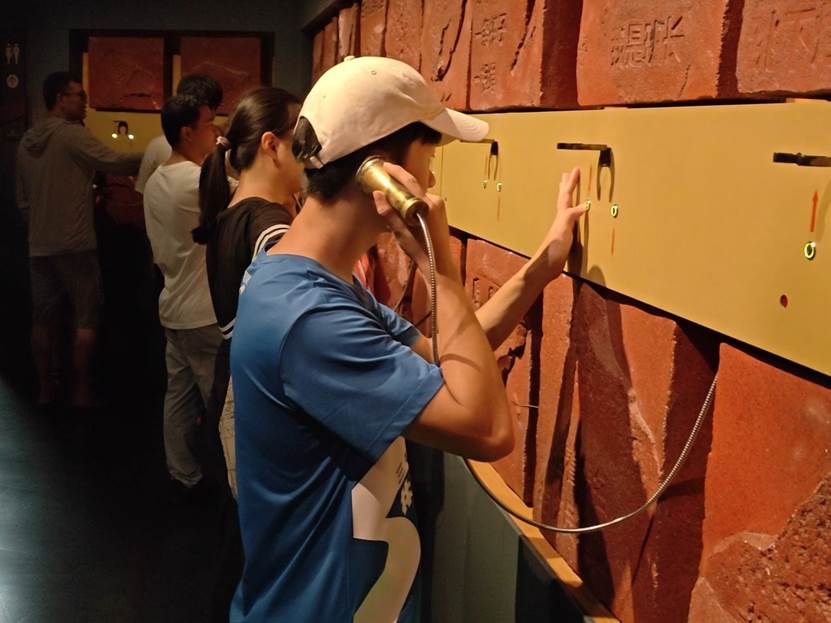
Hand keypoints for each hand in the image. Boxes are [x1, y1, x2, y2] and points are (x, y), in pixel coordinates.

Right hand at [372, 162, 454, 277]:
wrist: (438, 264)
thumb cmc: (420, 251)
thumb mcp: (400, 233)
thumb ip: (389, 213)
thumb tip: (377, 194)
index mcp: (427, 205)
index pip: (410, 182)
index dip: (397, 172)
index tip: (386, 166)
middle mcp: (435, 201)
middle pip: (414, 186)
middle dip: (399, 181)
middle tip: (385, 177)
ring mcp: (440, 205)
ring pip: (418, 194)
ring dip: (405, 193)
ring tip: (391, 194)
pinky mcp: (440, 210)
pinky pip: (423, 200)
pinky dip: (412, 200)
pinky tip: (403, 207)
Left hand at [532, 166, 588, 279]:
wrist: (545, 267)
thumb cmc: (553, 249)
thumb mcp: (563, 230)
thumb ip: (571, 216)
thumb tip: (584, 204)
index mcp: (561, 216)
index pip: (567, 195)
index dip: (571, 182)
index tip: (575, 169)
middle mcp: (560, 220)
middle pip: (563, 199)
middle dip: (566, 186)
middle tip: (566, 174)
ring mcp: (561, 228)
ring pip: (565, 208)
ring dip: (567, 198)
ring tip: (568, 191)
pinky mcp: (564, 238)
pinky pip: (570, 220)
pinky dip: (572, 214)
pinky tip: (574, 217)